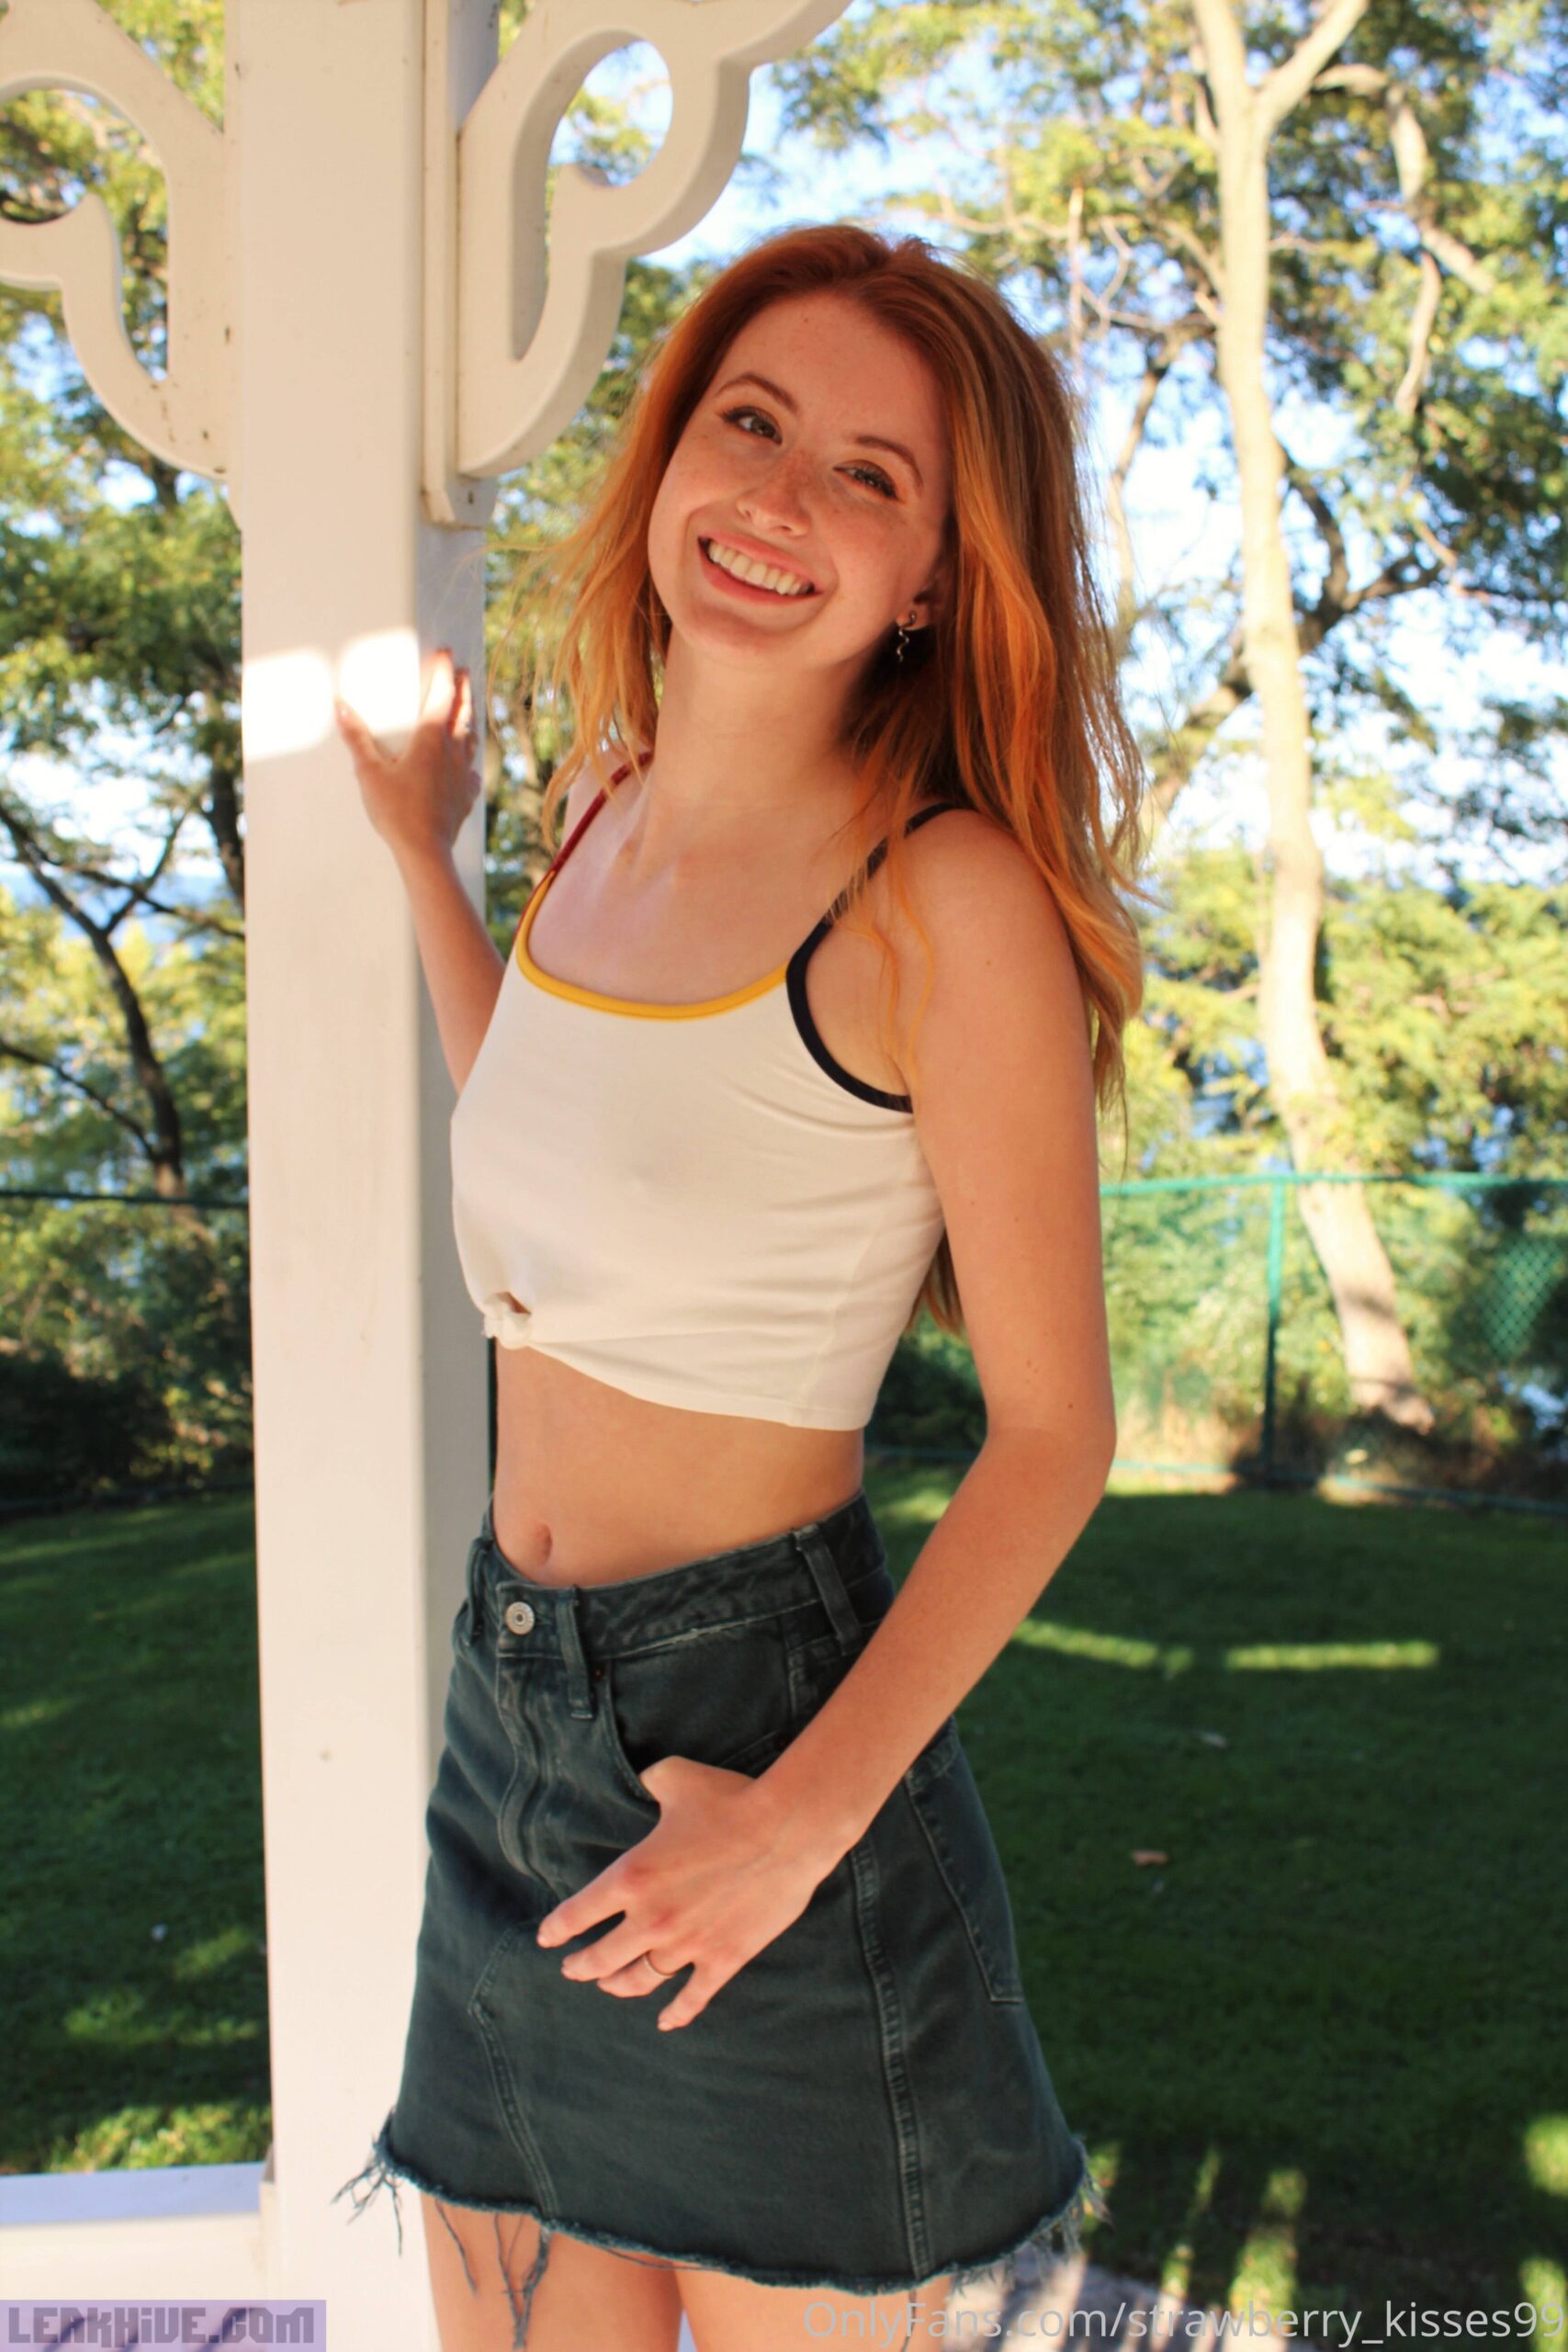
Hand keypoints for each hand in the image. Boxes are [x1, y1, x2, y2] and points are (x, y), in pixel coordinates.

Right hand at [333, 644, 479, 867]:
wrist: (424, 851)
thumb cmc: (396, 811)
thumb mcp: (369, 772)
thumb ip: (356, 737)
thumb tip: (340, 706)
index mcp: (431, 738)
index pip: (441, 694)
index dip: (443, 671)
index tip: (445, 653)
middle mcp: (453, 751)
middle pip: (463, 711)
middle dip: (463, 688)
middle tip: (464, 671)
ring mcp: (463, 774)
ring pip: (471, 738)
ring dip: (469, 718)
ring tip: (468, 709)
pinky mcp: (465, 795)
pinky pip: (471, 771)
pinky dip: (468, 760)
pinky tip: (467, 765)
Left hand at [534, 1754, 835, 2030]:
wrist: (786, 1829)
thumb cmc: (731, 1799)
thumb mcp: (676, 1777)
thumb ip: (649, 1782)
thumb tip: (641, 1782)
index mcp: (631, 1877)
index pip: (578, 1914)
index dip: (558, 1930)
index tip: (548, 1939)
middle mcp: (651, 1919)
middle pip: (602, 1958)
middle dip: (581, 1966)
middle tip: (572, 1969)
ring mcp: (688, 1944)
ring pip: (640, 1981)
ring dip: (619, 1987)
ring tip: (609, 1987)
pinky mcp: (723, 1959)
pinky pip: (693, 1998)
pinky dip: (677, 2014)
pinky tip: (666, 2022)